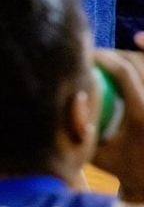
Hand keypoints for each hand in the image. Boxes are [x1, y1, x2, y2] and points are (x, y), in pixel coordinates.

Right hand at [92, 50, 143, 200]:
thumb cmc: (119, 166)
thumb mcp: (95, 153)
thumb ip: (81, 128)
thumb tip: (70, 97)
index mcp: (143, 115)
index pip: (124, 73)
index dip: (104, 57)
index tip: (85, 54)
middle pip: (139, 63)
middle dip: (115, 53)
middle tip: (94, 55)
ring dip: (132, 53)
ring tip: (110, 54)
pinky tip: (138, 40)